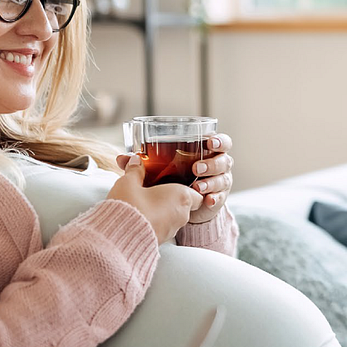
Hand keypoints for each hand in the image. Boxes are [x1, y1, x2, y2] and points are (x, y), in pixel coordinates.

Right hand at [107, 155, 204, 243]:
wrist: (119, 238)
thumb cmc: (130, 207)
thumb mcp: (128, 183)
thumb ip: (134, 171)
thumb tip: (135, 162)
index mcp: (181, 196)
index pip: (196, 193)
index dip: (187, 188)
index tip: (174, 183)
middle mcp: (182, 214)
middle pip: (183, 204)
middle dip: (169, 197)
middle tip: (152, 190)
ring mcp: (172, 229)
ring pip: (172, 216)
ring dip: (161, 209)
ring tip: (142, 202)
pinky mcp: (161, 240)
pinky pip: (162, 226)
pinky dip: (154, 220)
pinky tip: (139, 215)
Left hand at [114, 132, 233, 226]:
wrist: (184, 205)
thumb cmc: (174, 178)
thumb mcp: (161, 168)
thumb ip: (144, 163)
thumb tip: (122, 158)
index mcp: (207, 152)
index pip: (221, 142)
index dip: (219, 141)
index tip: (209, 143)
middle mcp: (218, 165)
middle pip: (224, 161)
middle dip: (213, 163)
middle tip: (197, 168)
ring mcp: (220, 183)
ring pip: (223, 179)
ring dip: (211, 181)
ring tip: (197, 186)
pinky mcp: (218, 199)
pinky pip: (220, 198)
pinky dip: (214, 198)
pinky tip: (207, 200)